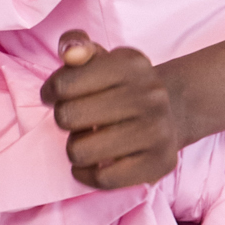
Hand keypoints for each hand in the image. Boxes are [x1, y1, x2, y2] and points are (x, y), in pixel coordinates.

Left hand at [41, 33, 181, 189]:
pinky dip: (87, 174)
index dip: (51, 92)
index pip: (64, 84)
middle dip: (65, 119)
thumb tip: (70, 53)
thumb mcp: (103, 58)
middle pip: (67, 118)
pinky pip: (102, 179)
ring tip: (88, 139)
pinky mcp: (159, 164)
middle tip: (78, 119)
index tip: (57, 95)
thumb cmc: (123, 86)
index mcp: (131, 64)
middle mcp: (149, 95)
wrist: (174, 112)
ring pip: (80, 151)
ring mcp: (157, 131)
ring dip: (75, 148)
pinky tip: (92, 163)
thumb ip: (77, 45)